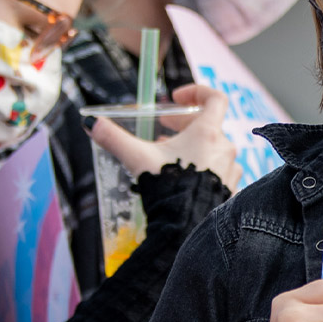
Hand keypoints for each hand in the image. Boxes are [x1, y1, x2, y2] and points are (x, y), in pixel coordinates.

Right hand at [88, 82, 238, 186]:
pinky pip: (219, 172)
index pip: (215, 98)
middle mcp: (226, 149)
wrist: (187, 229)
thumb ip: (114, 138)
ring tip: (171, 157)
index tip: (176, 98)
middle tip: (165, 129)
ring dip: (194, 148)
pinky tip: (185, 180)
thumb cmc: (168, 190)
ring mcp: (231, 171)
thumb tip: (91, 123)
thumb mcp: (137, 159)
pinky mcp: (231, 190)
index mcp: (208, 133)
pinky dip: (203, 168)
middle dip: (184, 124)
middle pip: (210, 125)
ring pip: (215, 150)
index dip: (196, 92)